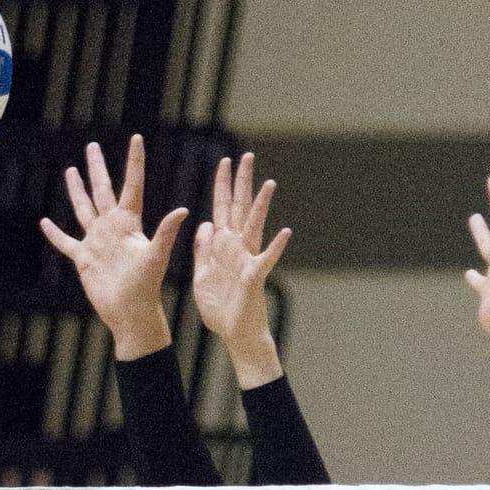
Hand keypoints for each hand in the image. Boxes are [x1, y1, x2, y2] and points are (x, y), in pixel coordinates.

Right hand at [40, 134, 187, 360]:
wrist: (130, 312)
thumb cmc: (147, 287)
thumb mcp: (157, 257)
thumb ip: (166, 232)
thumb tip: (183, 210)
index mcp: (130, 222)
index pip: (132, 185)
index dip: (134, 162)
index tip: (136, 138)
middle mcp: (112, 227)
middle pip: (102, 190)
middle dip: (97, 168)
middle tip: (92, 146)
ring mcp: (97, 241)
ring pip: (84, 208)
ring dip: (77, 190)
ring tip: (71, 170)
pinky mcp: (84, 259)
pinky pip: (66, 242)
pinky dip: (55, 234)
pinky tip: (45, 222)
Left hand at [191, 150, 290, 385]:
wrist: (233, 332)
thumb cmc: (220, 307)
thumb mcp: (203, 274)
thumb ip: (203, 250)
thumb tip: (204, 224)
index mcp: (222, 246)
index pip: (222, 209)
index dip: (222, 186)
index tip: (224, 162)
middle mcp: (237, 248)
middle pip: (239, 209)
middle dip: (241, 183)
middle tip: (246, 156)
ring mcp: (247, 260)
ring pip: (255, 227)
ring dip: (261, 205)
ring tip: (269, 183)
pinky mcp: (253, 277)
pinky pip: (266, 260)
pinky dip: (275, 247)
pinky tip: (285, 232)